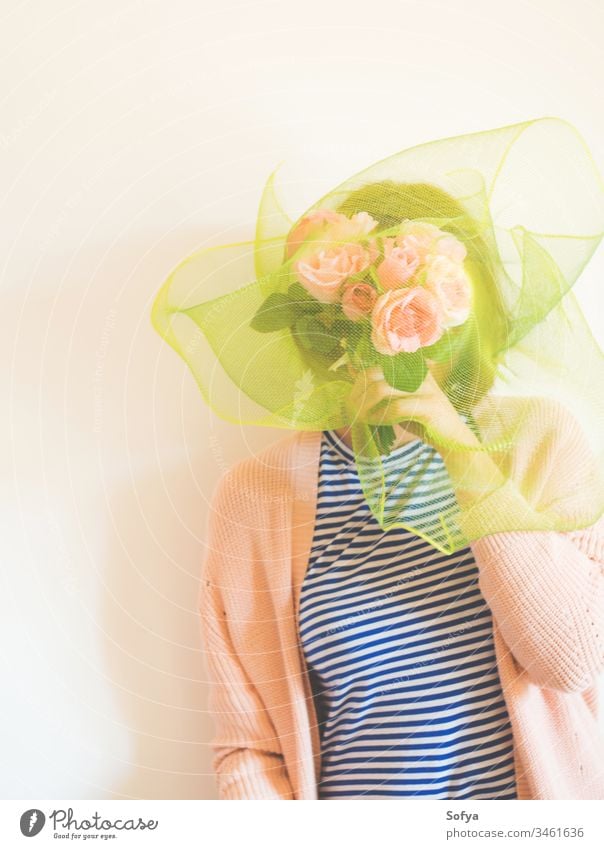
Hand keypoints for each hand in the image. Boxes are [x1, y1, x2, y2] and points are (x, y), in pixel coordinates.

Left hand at [346, 364, 505, 505]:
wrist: (452, 439)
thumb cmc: (423, 422)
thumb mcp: (399, 402)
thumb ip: (383, 393)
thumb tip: (355, 389)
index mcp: (410, 369)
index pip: (374, 368)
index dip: (358, 384)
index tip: (351, 402)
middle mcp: (417, 373)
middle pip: (374, 374)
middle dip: (358, 395)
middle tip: (352, 411)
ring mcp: (424, 387)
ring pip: (382, 389)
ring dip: (366, 407)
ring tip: (363, 419)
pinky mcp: (429, 404)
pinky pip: (395, 407)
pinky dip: (382, 416)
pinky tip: (378, 423)